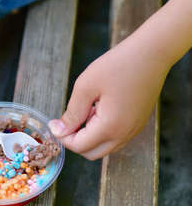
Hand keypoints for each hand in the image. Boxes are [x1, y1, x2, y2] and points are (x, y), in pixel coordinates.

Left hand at [48, 38, 169, 159]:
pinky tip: (98, 110)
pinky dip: (102, 132)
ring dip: (88, 137)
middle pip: (91, 153)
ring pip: (104, 147)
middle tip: (66, 121)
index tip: (54, 123)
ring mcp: (134, 130)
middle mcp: (124, 134)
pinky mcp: (138, 123)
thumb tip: (59, 131)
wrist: (152, 52)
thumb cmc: (118, 65)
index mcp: (110, 127)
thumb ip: (72, 113)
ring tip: (85, 111)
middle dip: (74, 141)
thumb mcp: (86, 87)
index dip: (63, 138)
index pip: (79, 146)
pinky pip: (115, 138)